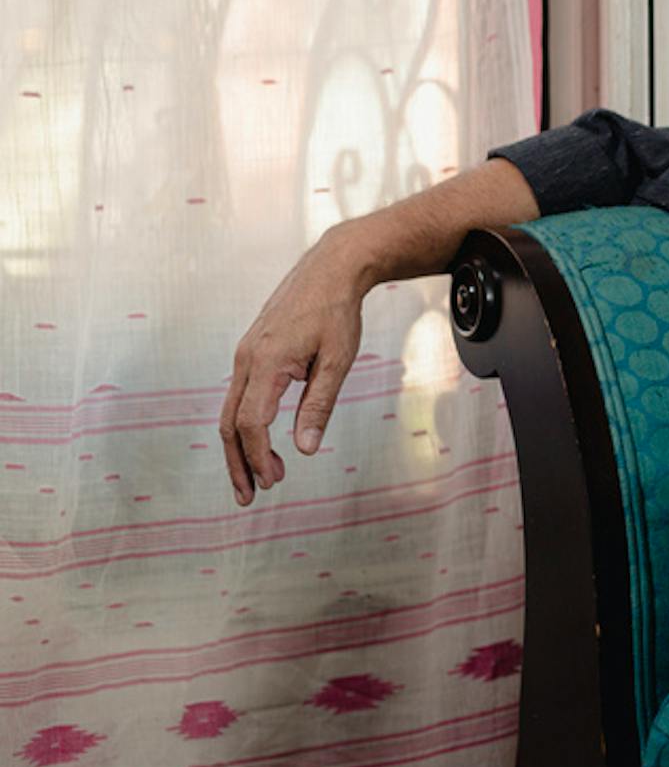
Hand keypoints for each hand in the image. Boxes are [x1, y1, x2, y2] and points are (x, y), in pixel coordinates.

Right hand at [220, 229, 371, 506]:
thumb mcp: (339, 360)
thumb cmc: (338, 313)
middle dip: (238, 463)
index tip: (274, 481)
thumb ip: (319, 405)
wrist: (329, 269)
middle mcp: (246, 359)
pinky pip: (239, 396)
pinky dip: (244, 425)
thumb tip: (304, 450)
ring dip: (239, 448)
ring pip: (230, 411)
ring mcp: (244, 354)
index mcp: (267, 362)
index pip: (252, 422)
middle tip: (249, 497)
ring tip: (254, 479)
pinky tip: (258, 443)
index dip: (258, 456)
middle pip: (230, 423)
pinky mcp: (251, 352)